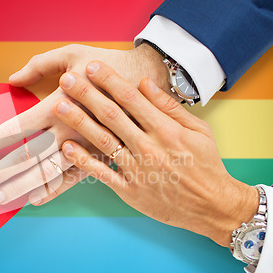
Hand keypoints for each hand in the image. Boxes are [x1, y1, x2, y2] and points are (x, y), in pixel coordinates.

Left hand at [0, 44, 169, 206]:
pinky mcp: (102, 157)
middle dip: (0, 173)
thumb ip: (40, 65)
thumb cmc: (110, 65)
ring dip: (22, 187)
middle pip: (27, 157)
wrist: (151, 81)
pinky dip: (54, 191)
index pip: (17, 127)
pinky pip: (75, 179)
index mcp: (59, 104)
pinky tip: (35, 200)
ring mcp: (85, 147)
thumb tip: (12, 79)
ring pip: (48, 174)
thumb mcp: (74, 54)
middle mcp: (68, 130)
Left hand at [54, 61, 258, 246]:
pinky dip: (83, 161)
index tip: (93, 66)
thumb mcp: (197, 130)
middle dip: (87, 94)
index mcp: (166, 129)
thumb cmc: (206, 165)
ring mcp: (137, 170)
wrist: (212, 206)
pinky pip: (102, 174)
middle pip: (112, 116)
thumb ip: (169, 106)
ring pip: (103, 141)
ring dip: (79, 122)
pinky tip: (67, 147)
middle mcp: (149, 147)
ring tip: (60, 106)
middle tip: (67, 79)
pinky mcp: (129, 191)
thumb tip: (144, 83)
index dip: (110, 80)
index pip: (132, 98)